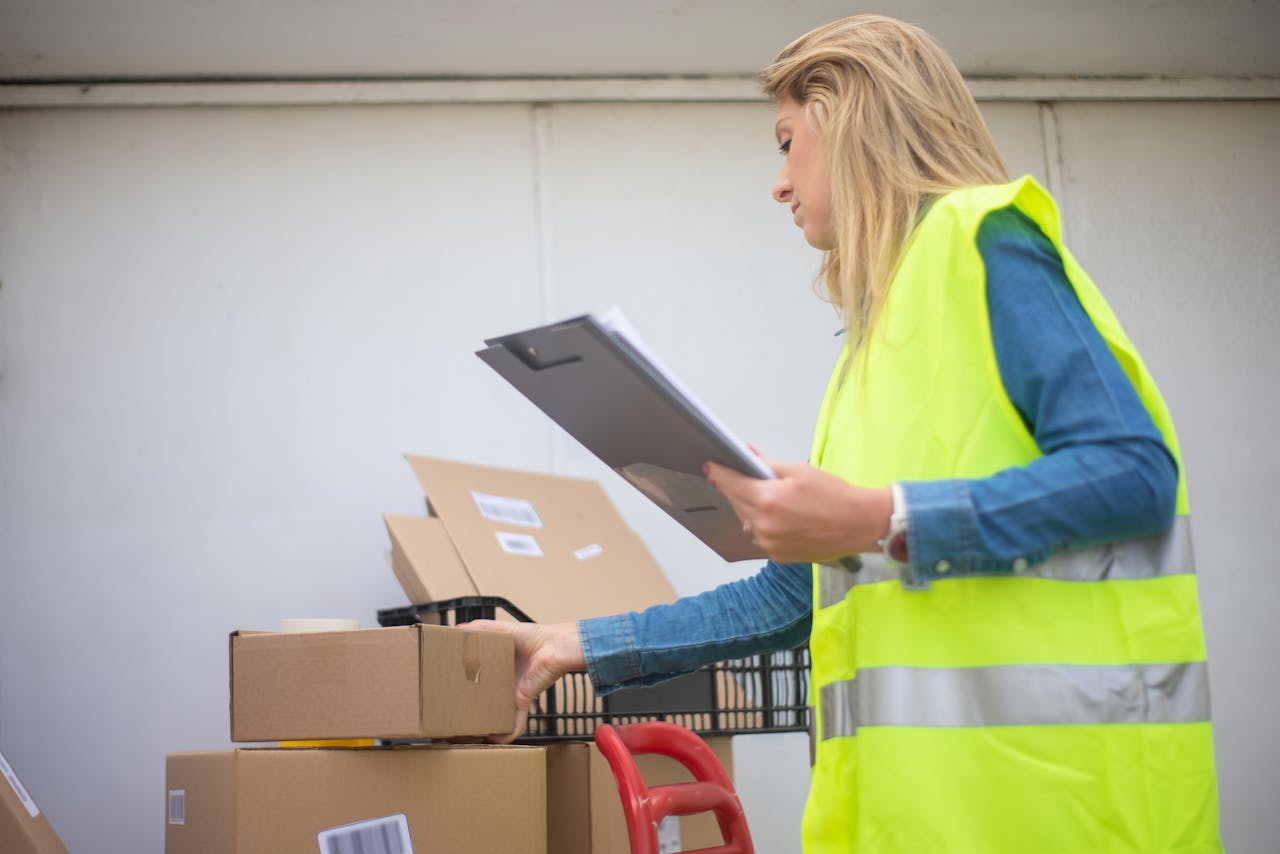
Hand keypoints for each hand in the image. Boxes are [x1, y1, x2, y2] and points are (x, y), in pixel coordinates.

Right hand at [462, 619, 585, 742]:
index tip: (447, 696)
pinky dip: (508, 734)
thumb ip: (479, 628)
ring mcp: (512, 694)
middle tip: (455, 721)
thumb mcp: (501, 630)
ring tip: (470, 736)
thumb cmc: (530, 636)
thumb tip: (457, 629)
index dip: (462, 689)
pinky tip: (496, 741)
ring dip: (486, 728)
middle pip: (483, 702)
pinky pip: (515, 722)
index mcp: (494, 667)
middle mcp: (502, 683)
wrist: (554, 646)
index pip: (473, 681)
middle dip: (471, 713)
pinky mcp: (522, 701)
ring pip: (497, 717)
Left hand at [706, 458, 892, 562]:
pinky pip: (760, 535)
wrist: (859, 524)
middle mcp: (764, 526)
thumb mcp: (799, 470)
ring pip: (746, 519)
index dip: (719, 473)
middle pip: (737, 502)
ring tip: (766, 495)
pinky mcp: (778, 556)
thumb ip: (767, 465)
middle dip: (736, 488)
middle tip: (739, 475)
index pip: (731, 484)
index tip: (710, 466)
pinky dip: (762, 523)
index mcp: (767, 500)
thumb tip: (746, 456)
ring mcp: (770, 543)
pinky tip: (778, 515)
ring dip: (748, 506)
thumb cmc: (833, 494)